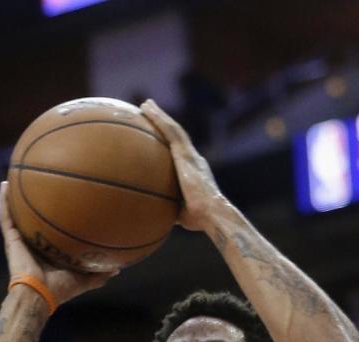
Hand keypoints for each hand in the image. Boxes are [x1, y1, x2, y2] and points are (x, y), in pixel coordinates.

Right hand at [0, 182, 117, 306]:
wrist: (39, 294)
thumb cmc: (60, 290)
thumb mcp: (83, 279)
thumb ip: (99, 273)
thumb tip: (117, 268)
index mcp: (48, 251)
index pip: (50, 231)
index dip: (54, 217)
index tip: (62, 200)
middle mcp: (33, 243)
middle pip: (33, 219)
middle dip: (34, 202)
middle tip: (40, 182)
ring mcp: (20, 240)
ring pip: (16, 213)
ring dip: (15, 196)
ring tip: (17, 174)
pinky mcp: (11, 239)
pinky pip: (6, 216)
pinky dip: (4, 200)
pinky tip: (5, 184)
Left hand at [139, 99, 224, 232]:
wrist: (212, 212)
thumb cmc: (200, 219)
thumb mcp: (181, 214)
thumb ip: (170, 210)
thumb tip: (157, 216)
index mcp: (195, 171)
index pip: (182, 153)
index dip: (173, 143)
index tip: (163, 137)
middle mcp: (194, 158)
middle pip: (177, 136)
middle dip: (165, 123)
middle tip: (152, 112)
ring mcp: (190, 154)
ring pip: (173, 129)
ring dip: (160, 115)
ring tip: (146, 105)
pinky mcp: (184, 153)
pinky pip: (169, 131)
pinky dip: (158, 118)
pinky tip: (146, 109)